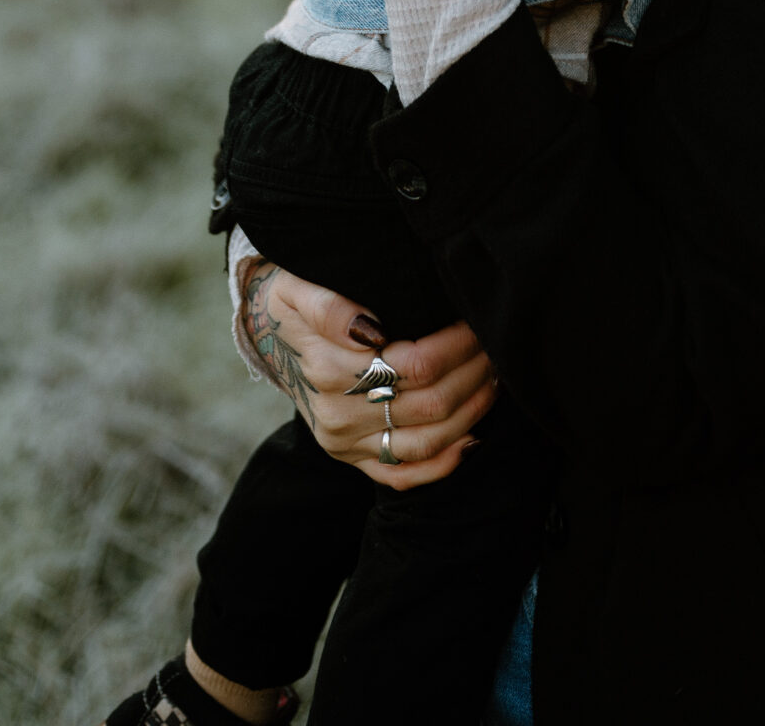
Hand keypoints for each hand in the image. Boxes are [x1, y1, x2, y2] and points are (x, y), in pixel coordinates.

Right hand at [239, 259, 498, 490]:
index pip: (415, 365)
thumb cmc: (291, 302)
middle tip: (496, 343)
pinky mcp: (353, 459)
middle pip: (429, 404)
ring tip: (493, 376)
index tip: (478, 320)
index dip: (457, 344)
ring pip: (425, 442)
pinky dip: (443, 463)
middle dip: (473, 372)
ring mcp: (346, 445)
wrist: (268, 332)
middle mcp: (338, 417)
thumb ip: (331, 308)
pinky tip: (473, 437)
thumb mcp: (298, 290)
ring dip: (471, 411)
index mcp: (328, 372)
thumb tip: (370, 328)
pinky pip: (402, 475)